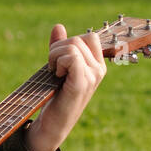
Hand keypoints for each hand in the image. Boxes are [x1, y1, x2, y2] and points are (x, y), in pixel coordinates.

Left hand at [29, 24, 105, 150]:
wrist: (52, 123)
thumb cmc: (54, 96)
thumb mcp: (57, 67)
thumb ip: (59, 47)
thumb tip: (58, 26)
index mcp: (97, 65)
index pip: (89, 37)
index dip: (69, 42)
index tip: (60, 61)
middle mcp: (99, 70)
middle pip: (78, 39)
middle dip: (57, 49)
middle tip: (52, 68)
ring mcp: (92, 77)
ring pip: (72, 46)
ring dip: (54, 56)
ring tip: (53, 73)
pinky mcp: (82, 83)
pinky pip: (72, 57)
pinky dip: (58, 62)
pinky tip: (56, 75)